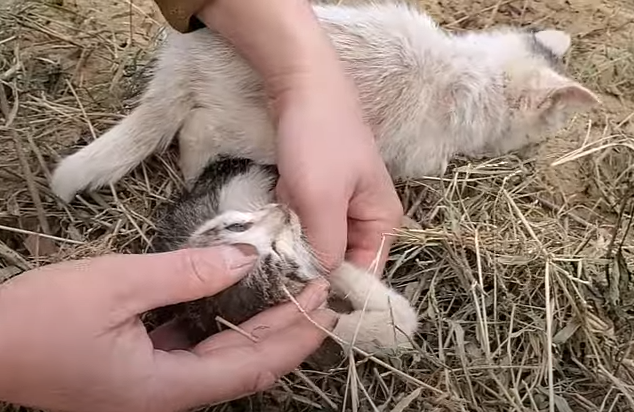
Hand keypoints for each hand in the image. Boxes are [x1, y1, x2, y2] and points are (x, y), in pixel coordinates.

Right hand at [0, 246, 335, 411]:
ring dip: (258, 328)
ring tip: (288, 291)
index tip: (325, 296)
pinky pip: (195, 352)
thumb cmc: (39, 317)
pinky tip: (232, 298)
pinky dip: (222, 326)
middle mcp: (167, 398)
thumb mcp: (118, 283)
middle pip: (246, 367)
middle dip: (288, 332)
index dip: (295, 333)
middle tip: (319, 291)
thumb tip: (245, 258)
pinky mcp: (139, 373)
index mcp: (166, 389)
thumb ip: (187, 273)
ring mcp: (152, 389)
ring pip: (224, 361)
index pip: (254, 365)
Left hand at [193, 0, 403, 274]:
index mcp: (382, 222)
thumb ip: (326, 248)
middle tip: (282, 257)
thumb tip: (318, 286)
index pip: (365, 278)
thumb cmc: (319, 140)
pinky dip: (288, 220)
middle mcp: (366, 219)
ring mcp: (341, 206)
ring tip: (281, 222)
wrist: (301, 84)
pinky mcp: (318, 195)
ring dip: (295, 240)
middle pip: (338, 263)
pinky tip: (278, 204)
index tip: (299, 301)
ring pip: (316, 244)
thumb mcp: (322, 199)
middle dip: (310, 261)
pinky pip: (302, 224)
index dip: (335, 293)